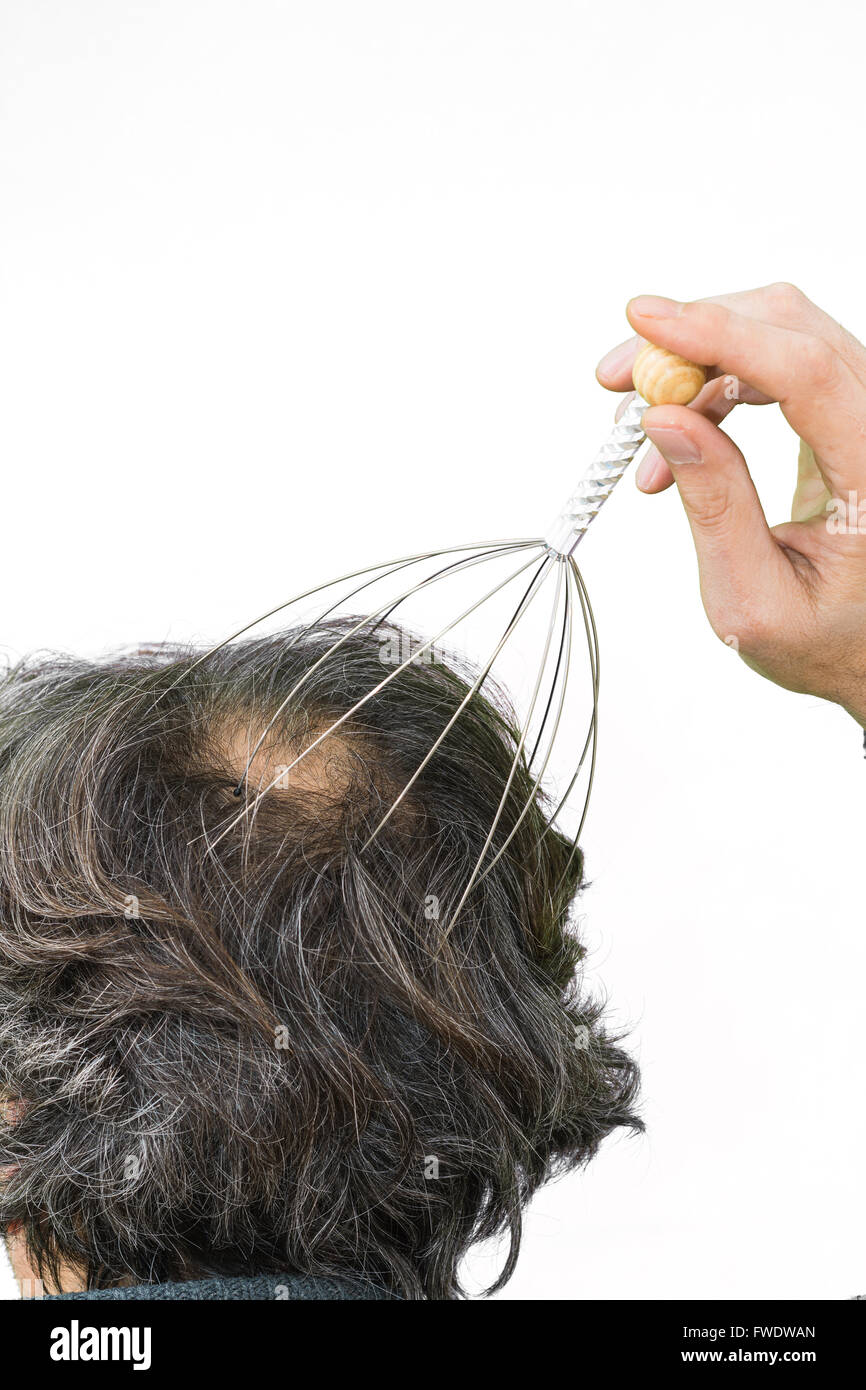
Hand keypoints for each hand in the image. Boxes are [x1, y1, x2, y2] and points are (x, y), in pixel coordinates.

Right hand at [596, 283, 865, 726]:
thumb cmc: (822, 640)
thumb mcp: (754, 601)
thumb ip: (715, 507)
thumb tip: (663, 418)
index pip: (807, 370)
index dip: (721, 335)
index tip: (645, 320)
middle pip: (792, 329)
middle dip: (694, 337)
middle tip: (616, 381)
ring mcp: (865, 412)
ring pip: (780, 333)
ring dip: (696, 364)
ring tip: (636, 426)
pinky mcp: (846, 410)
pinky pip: (779, 362)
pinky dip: (714, 384)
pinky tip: (676, 433)